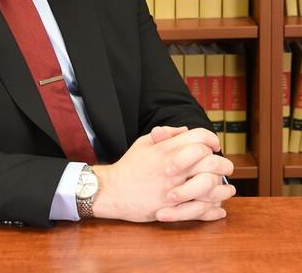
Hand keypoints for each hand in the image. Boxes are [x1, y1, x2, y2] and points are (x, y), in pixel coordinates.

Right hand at [91, 127, 233, 222]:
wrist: (113, 191)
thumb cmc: (129, 166)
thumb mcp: (143, 143)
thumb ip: (166, 135)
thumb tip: (186, 130)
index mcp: (166, 149)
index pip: (198, 138)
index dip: (210, 139)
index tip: (214, 145)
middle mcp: (173, 168)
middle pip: (210, 161)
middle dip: (222, 164)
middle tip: (225, 168)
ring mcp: (174, 189)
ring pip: (210, 187)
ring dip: (222, 188)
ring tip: (226, 189)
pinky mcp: (173, 208)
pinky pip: (202, 209)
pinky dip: (214, 209)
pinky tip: (218, 207)